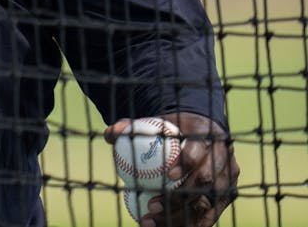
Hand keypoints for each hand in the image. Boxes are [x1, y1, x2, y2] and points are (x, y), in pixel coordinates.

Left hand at [104, 112, 238, 225]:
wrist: (205, 134)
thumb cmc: (176, 129)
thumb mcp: (157, 122)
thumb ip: (133, 126)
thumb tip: (110, 134)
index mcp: (208, 138)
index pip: (199, 152)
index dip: (186, 164)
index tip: (167, 174)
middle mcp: (224, 161)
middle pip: (205, 183)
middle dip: (180, 198)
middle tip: (151, 206)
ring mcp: (228, 182)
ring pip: (207, 205)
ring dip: (180, 217)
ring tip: (149, 222)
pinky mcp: (227, 197)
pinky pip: (208, 216)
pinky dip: (188, 224)